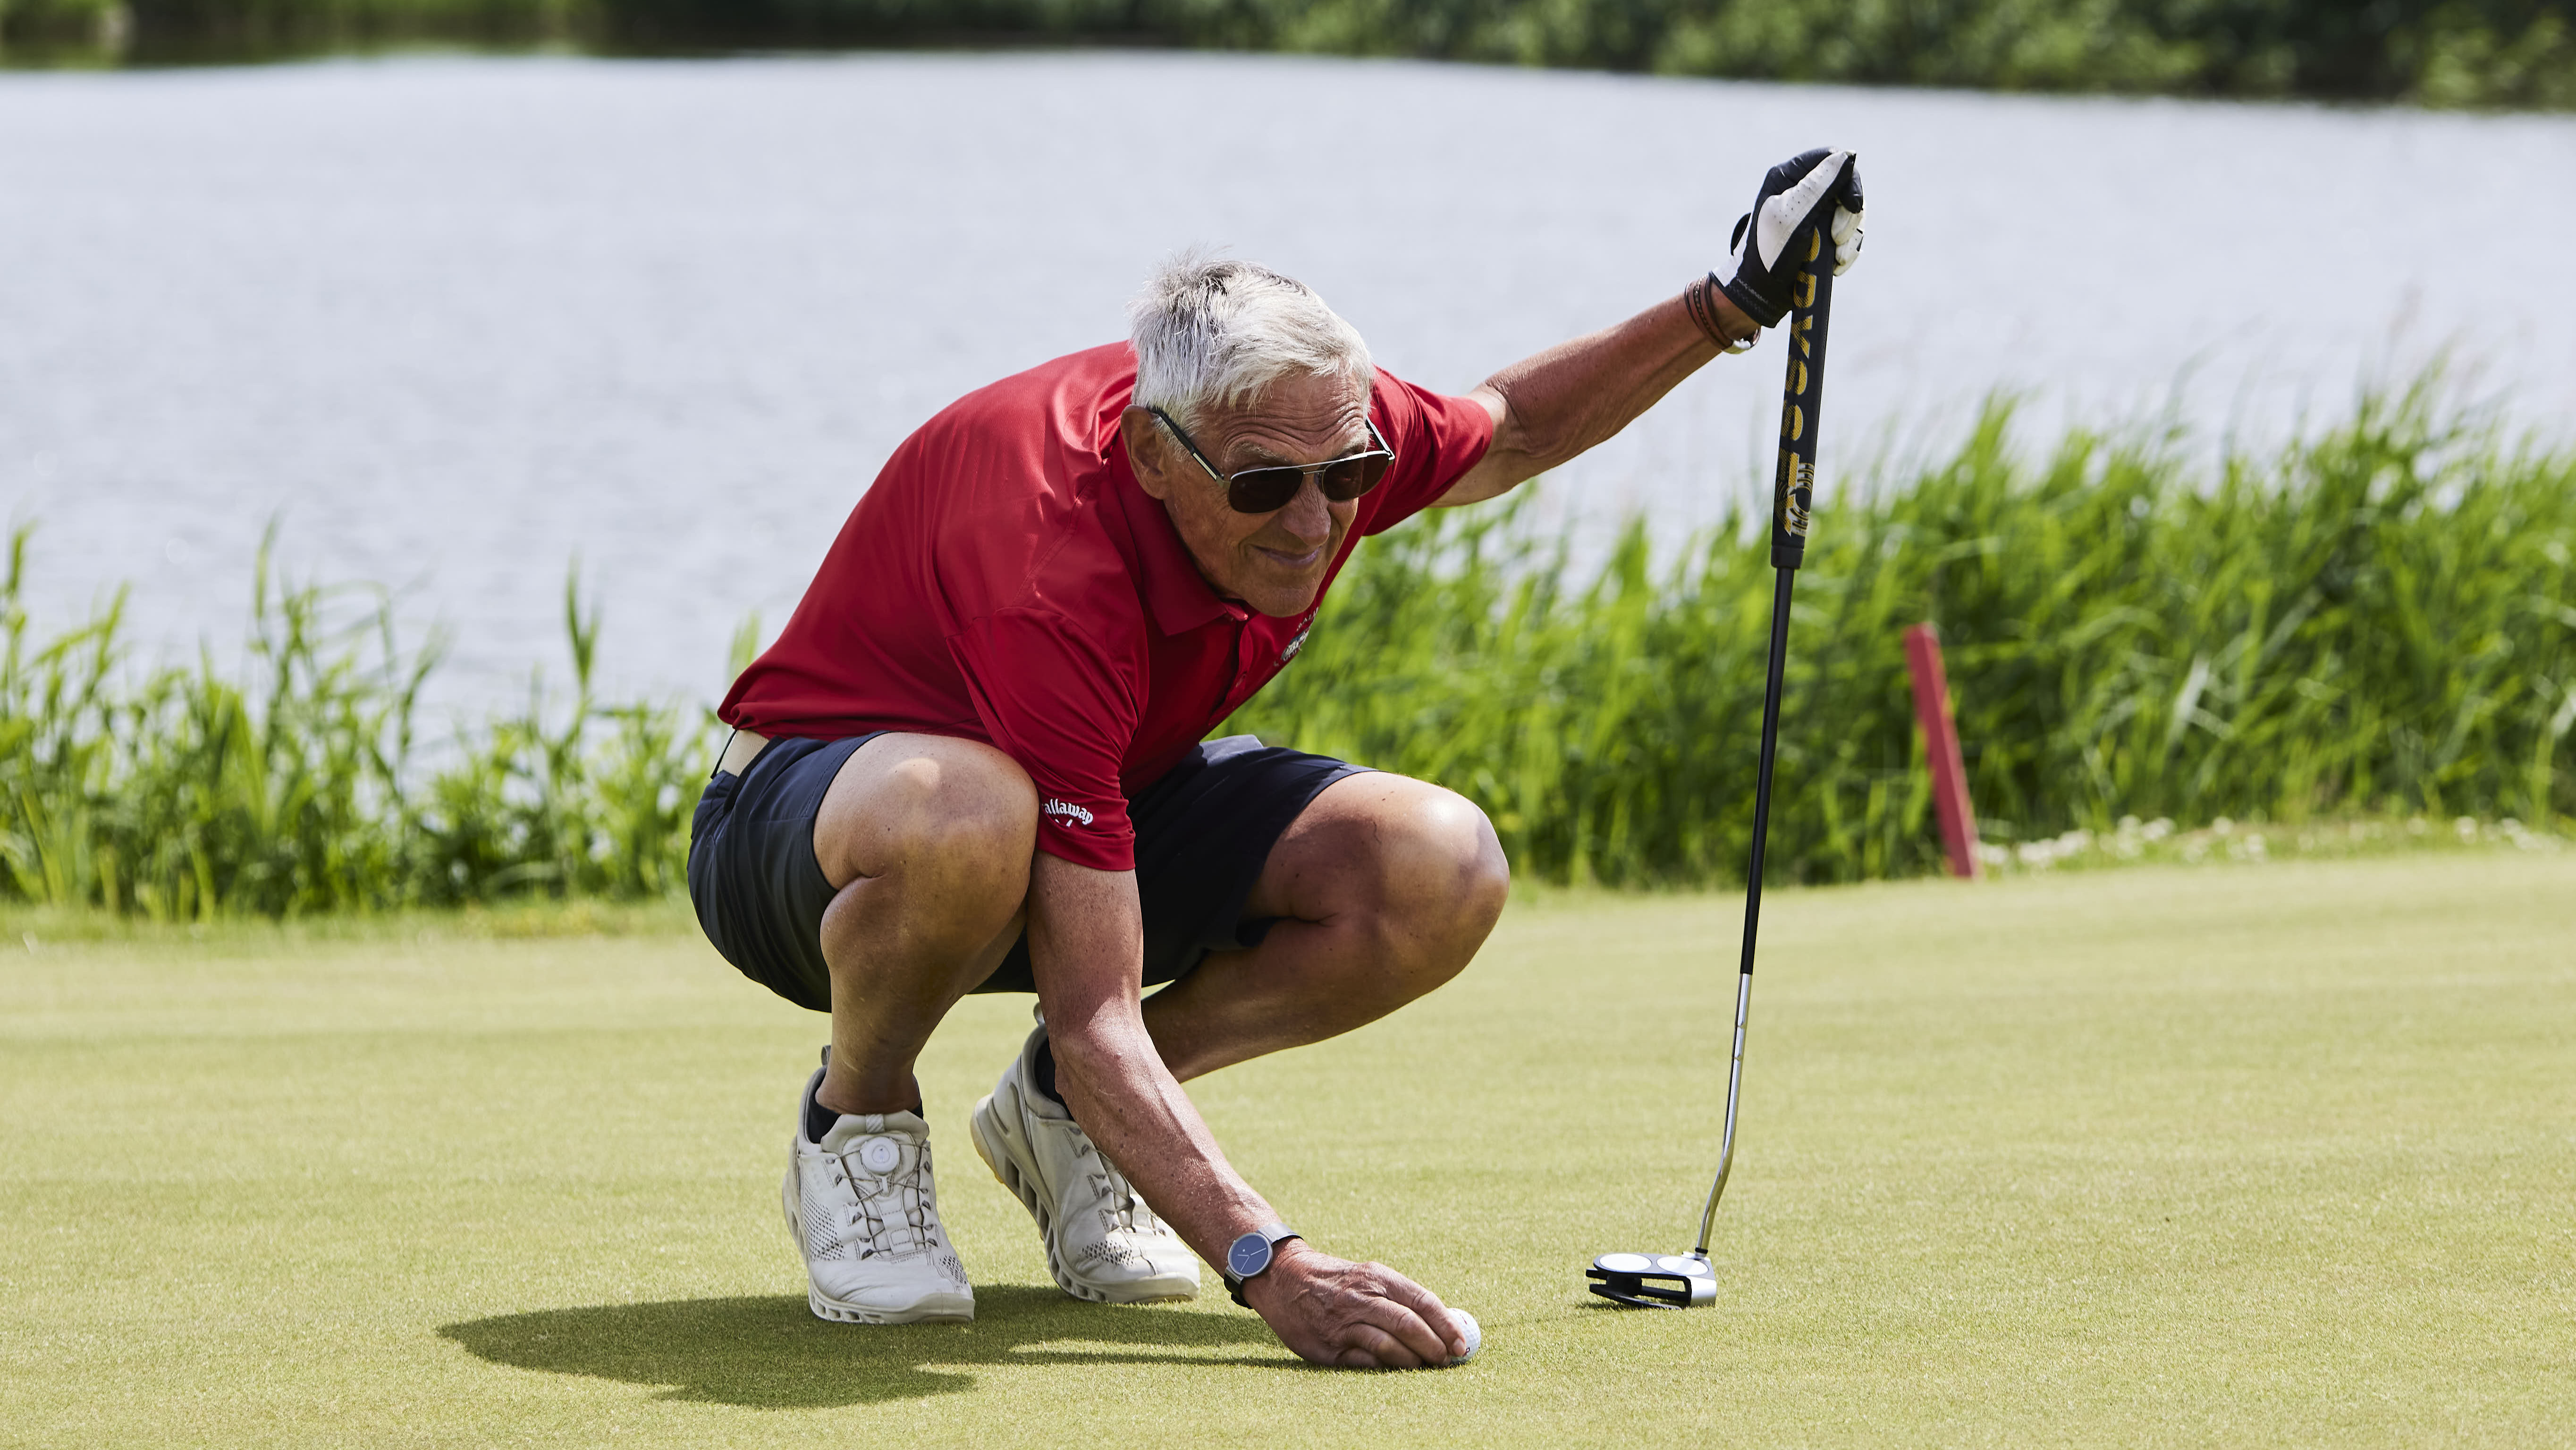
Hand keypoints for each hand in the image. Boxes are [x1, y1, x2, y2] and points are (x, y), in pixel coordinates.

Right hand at [1241, 1242, 1474, 1368]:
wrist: (1283, 1277)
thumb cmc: (1337, 1280)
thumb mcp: (1368, 1275)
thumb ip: (1401, 1297)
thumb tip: (1444, 1324)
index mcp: (1377, 1277)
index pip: (1422, 1301)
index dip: (1446, 1325)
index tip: (1461, 1344)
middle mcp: (1361, 1298)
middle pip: (1408, 1325)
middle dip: (1433, 1346)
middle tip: (1445, 1360)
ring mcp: (1342, 1323)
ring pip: (1387, 1346)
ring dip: (1411, 1361)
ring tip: (1421, 1366)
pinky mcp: (1327, 1347)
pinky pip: (1362, 1362)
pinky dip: (1383, 1368)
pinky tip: (1392, 1369)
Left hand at [1716, 148, 1864, 327]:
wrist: (1762, 293)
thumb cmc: (1771, 253)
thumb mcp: (1794, 217)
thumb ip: (1819, 186)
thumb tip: (1847, 156)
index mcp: (1788, 177)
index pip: (1831, 158)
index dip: (1849, 178)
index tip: (1852, 204)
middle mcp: (1802, 190)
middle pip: (1846, 187)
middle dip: (1847, 216)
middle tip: (1835, 237)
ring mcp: (1814, 213)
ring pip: (1851, 213)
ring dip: (1847, 238)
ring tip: (1834, 256)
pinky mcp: (1823, 234)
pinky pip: (1849, 234)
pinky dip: (1846, 250)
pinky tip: (1834, 264)